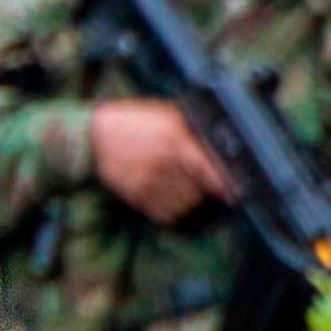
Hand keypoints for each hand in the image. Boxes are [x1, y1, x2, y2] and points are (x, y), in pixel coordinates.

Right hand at [85, 98, 240, 223]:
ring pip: (184, 204)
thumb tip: (221, 153)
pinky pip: (164, 213)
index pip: (207, 169)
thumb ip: (193, 132)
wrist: (96, 133)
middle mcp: (160, 162)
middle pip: (198, 191)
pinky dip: (171, 209)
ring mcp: (145, 181)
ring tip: (178, 186)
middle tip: (195, 180)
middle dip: (201, 188)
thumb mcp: (167, 117)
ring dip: (187, 200)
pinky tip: (166, 196)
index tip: (234, 194)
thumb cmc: (137, 122)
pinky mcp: (134, 194)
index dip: (224, 185)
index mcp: (172, 139)